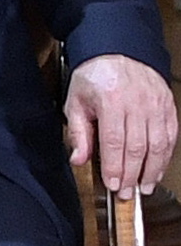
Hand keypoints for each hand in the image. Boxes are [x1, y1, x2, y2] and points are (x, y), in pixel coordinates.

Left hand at [64, 55, 178, 197]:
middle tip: (127, 194)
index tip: (113, 185)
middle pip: (138, 147)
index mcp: (112, 101)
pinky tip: (158, 170)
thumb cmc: (95, 77)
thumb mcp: (75, 101)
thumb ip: (78, 132)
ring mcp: (157, 105)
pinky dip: (165, 156)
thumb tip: (78, 159)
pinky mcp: (168, 107)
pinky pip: (170, 136)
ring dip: (152, 170)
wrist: (119, 51)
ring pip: (158, 145)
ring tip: (144, 187)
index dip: (115, 167)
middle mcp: (138, 104)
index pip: (115, 141)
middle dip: (133, 175)